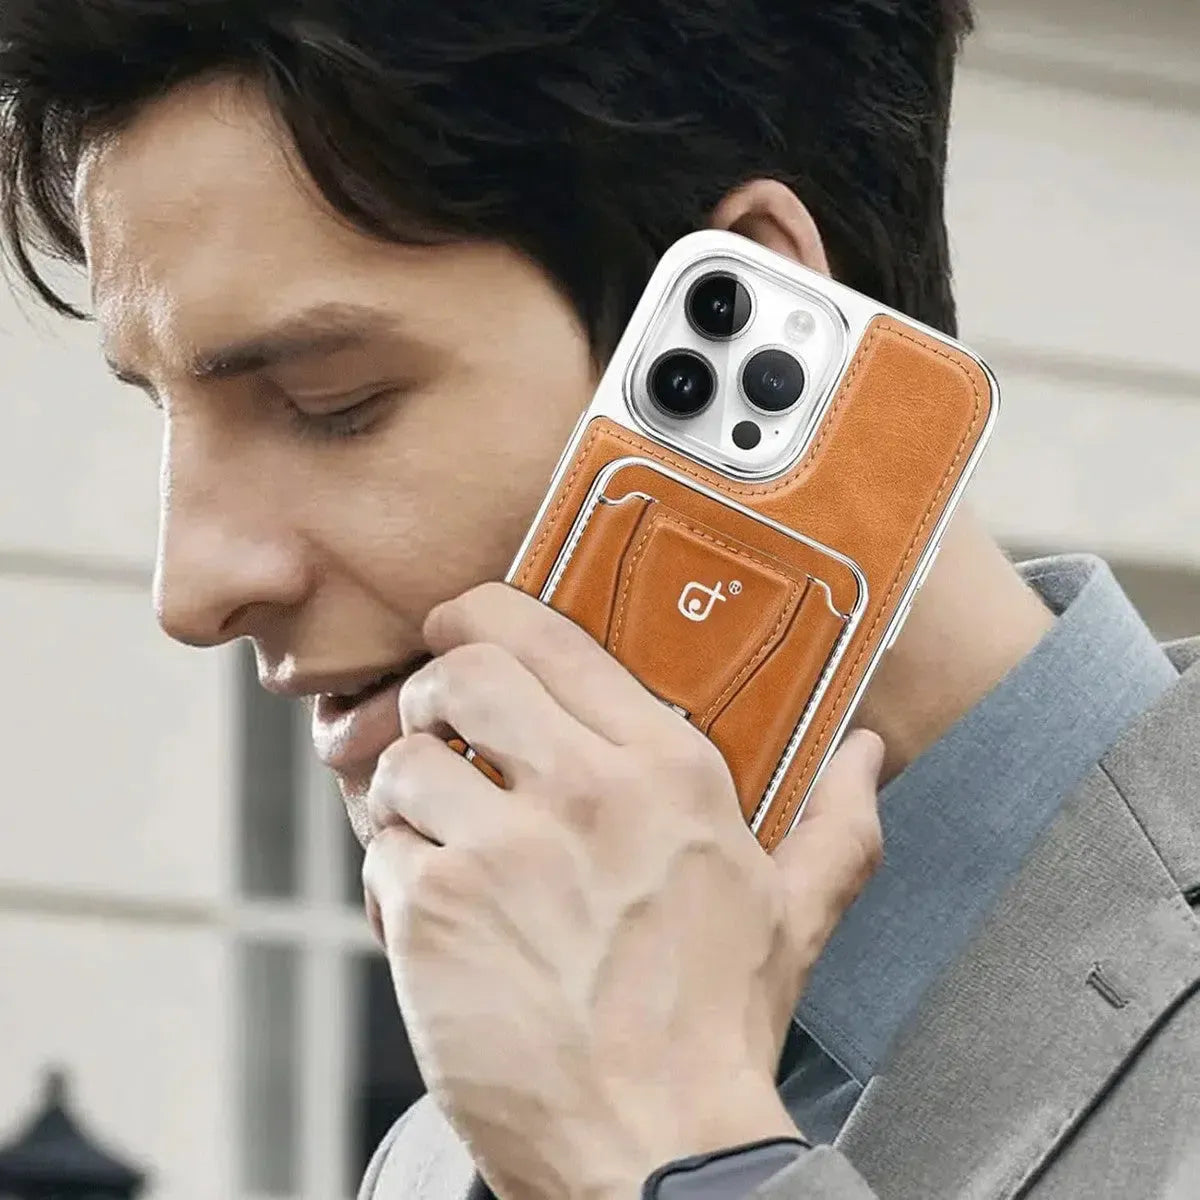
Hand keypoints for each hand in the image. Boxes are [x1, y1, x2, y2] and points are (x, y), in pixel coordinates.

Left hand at [362, 582, 884, 1199]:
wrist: (659, 1147)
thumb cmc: (718, 1027)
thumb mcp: (796, 914)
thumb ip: (836, 822)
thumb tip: (867, 753)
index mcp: (666, 770)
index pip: (548, 635)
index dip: (485, 614)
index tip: (465, 625)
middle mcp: (581, 792)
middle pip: (460, 671)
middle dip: (435, 688)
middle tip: (442, 724)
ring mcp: (501, 852)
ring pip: (404, 760)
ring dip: (408, 789)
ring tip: (438, 829)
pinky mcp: (436, 915)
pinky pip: (382, 849)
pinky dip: (393, 869)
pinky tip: (431, 907)